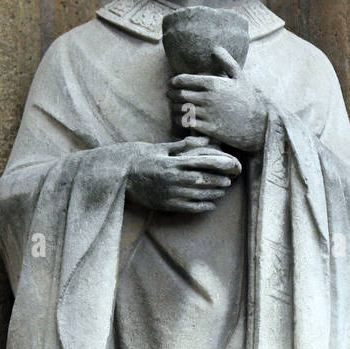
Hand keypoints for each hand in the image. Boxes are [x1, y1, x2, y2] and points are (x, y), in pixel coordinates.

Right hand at [125, 135, 241, 213]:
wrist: (119, 176)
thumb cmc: (139, 158)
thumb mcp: (159, 148)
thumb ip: (182, 146)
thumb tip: (202, 140)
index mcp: (172, 163)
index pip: (202, 163)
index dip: (219, 165)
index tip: (230, 166)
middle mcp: (173, 179)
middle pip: (203, 181)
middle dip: (218, 181)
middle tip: (228, 181)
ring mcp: (170, 193)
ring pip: (198, 195)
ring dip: (213, 194)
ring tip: (222, 192)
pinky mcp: (166, 205)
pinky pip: (189, 208)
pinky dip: (202, 207)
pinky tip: (210, 205)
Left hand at [168, 46, 270, 151]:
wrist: (258, 124)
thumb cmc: (248, 99)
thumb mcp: (240, 77)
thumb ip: (227, 61)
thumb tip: (215, 48)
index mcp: (213, 83)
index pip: (184, 80)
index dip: (175, 81)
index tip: (173, 83)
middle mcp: (208, 98)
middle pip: (180, 95)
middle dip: (172, 94)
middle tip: (170, 94)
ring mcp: (208, 114)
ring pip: (181, 109)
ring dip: (174, 108)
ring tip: (173, 107)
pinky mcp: (209, 129)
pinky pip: (187, 123)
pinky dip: (180, 121)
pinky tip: (180, 119)